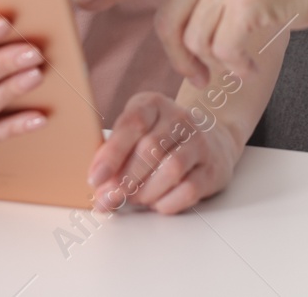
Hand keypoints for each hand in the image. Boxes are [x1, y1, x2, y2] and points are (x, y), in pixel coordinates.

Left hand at [87, 91, 240, 214]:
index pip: (132, 124)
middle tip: (111, 198)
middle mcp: (180, 118)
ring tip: (136, 199)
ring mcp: (200, 142)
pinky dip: (167, 203)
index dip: (111, 154)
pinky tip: (158, 203)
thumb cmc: (162, 139)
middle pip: (150, 150)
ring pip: (171, 169)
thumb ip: (117, 154)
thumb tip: (99, 188)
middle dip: (125, 180)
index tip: (95, 179)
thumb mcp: (137, 133)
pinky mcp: (213, 169)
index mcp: (153, 104)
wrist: (212, 141)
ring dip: (146, 192)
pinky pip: (189, 190)